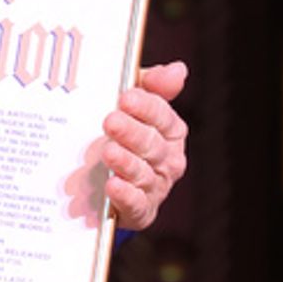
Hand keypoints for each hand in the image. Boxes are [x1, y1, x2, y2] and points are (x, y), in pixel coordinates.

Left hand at [101, 59, 188, 230]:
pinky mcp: (140, 211)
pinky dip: (125, 195)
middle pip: (152, 144)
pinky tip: (112, 185)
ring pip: (143, 173)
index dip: (146, 107)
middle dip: (131, 132)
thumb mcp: (133, 104)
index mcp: (171, 130)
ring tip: (107, 152)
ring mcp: (155, 187)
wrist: (105, 181)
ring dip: (126, 162)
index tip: (126, 97)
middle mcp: (168, 160)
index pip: (163, 116)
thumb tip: (178, 70)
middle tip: (110, 121)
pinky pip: (136, 204)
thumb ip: (152, 85)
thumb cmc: (123, 133)